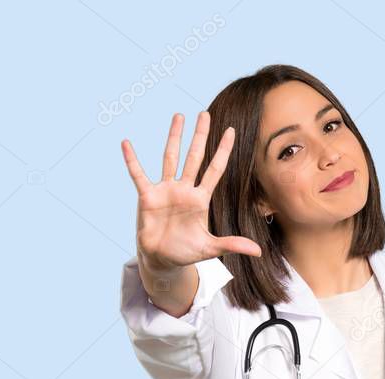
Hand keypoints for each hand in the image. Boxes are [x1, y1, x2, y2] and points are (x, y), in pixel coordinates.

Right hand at [122, 111, 261, 270]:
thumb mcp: (210, 248)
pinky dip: (132, 160)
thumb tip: (258, 251)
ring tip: (178, 116)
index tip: (231, 131)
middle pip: (194, 157)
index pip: (215, 169)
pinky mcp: (147, 196)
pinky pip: (139, 174)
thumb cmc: (186, 251)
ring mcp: (166, 190)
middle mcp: (184, 189)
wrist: (162, 258)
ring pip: (170, 158)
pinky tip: (127, 144)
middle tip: (205, 114)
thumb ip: (232, 244)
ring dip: (174, 137)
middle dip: (200, 135)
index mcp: (201, 199)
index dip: (223, 151)